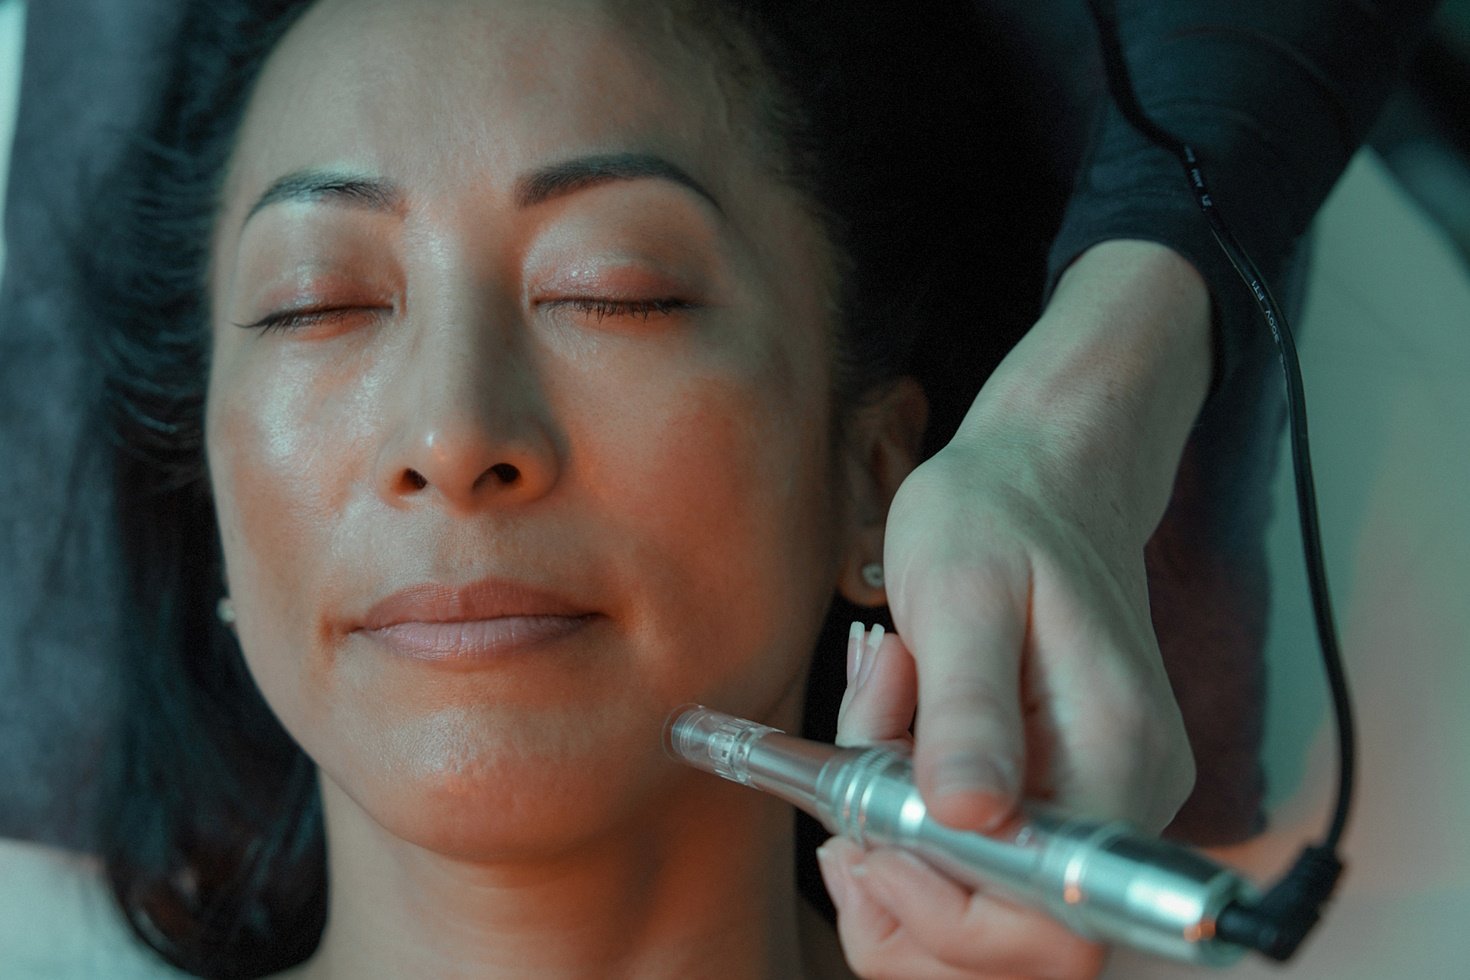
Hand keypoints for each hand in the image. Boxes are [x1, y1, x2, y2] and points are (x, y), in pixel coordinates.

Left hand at [816, 240, 1211, 976]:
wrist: (1041, 479)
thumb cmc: (995, 515)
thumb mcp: (961, 590)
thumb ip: (966, 709)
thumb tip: (969, 821)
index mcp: (1118, 759)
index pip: (1056, 926)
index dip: (947, 912)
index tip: (869, 836)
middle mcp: (1125, 806)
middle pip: (1024, 954)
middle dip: (907, 901)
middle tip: (844, 813)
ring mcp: (1094, 812)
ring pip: (993, 935)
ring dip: (898, 877)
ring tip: (859, 776)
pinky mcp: (1056, 805)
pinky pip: (981, 881)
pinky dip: (909, 853)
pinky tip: (882, 775)